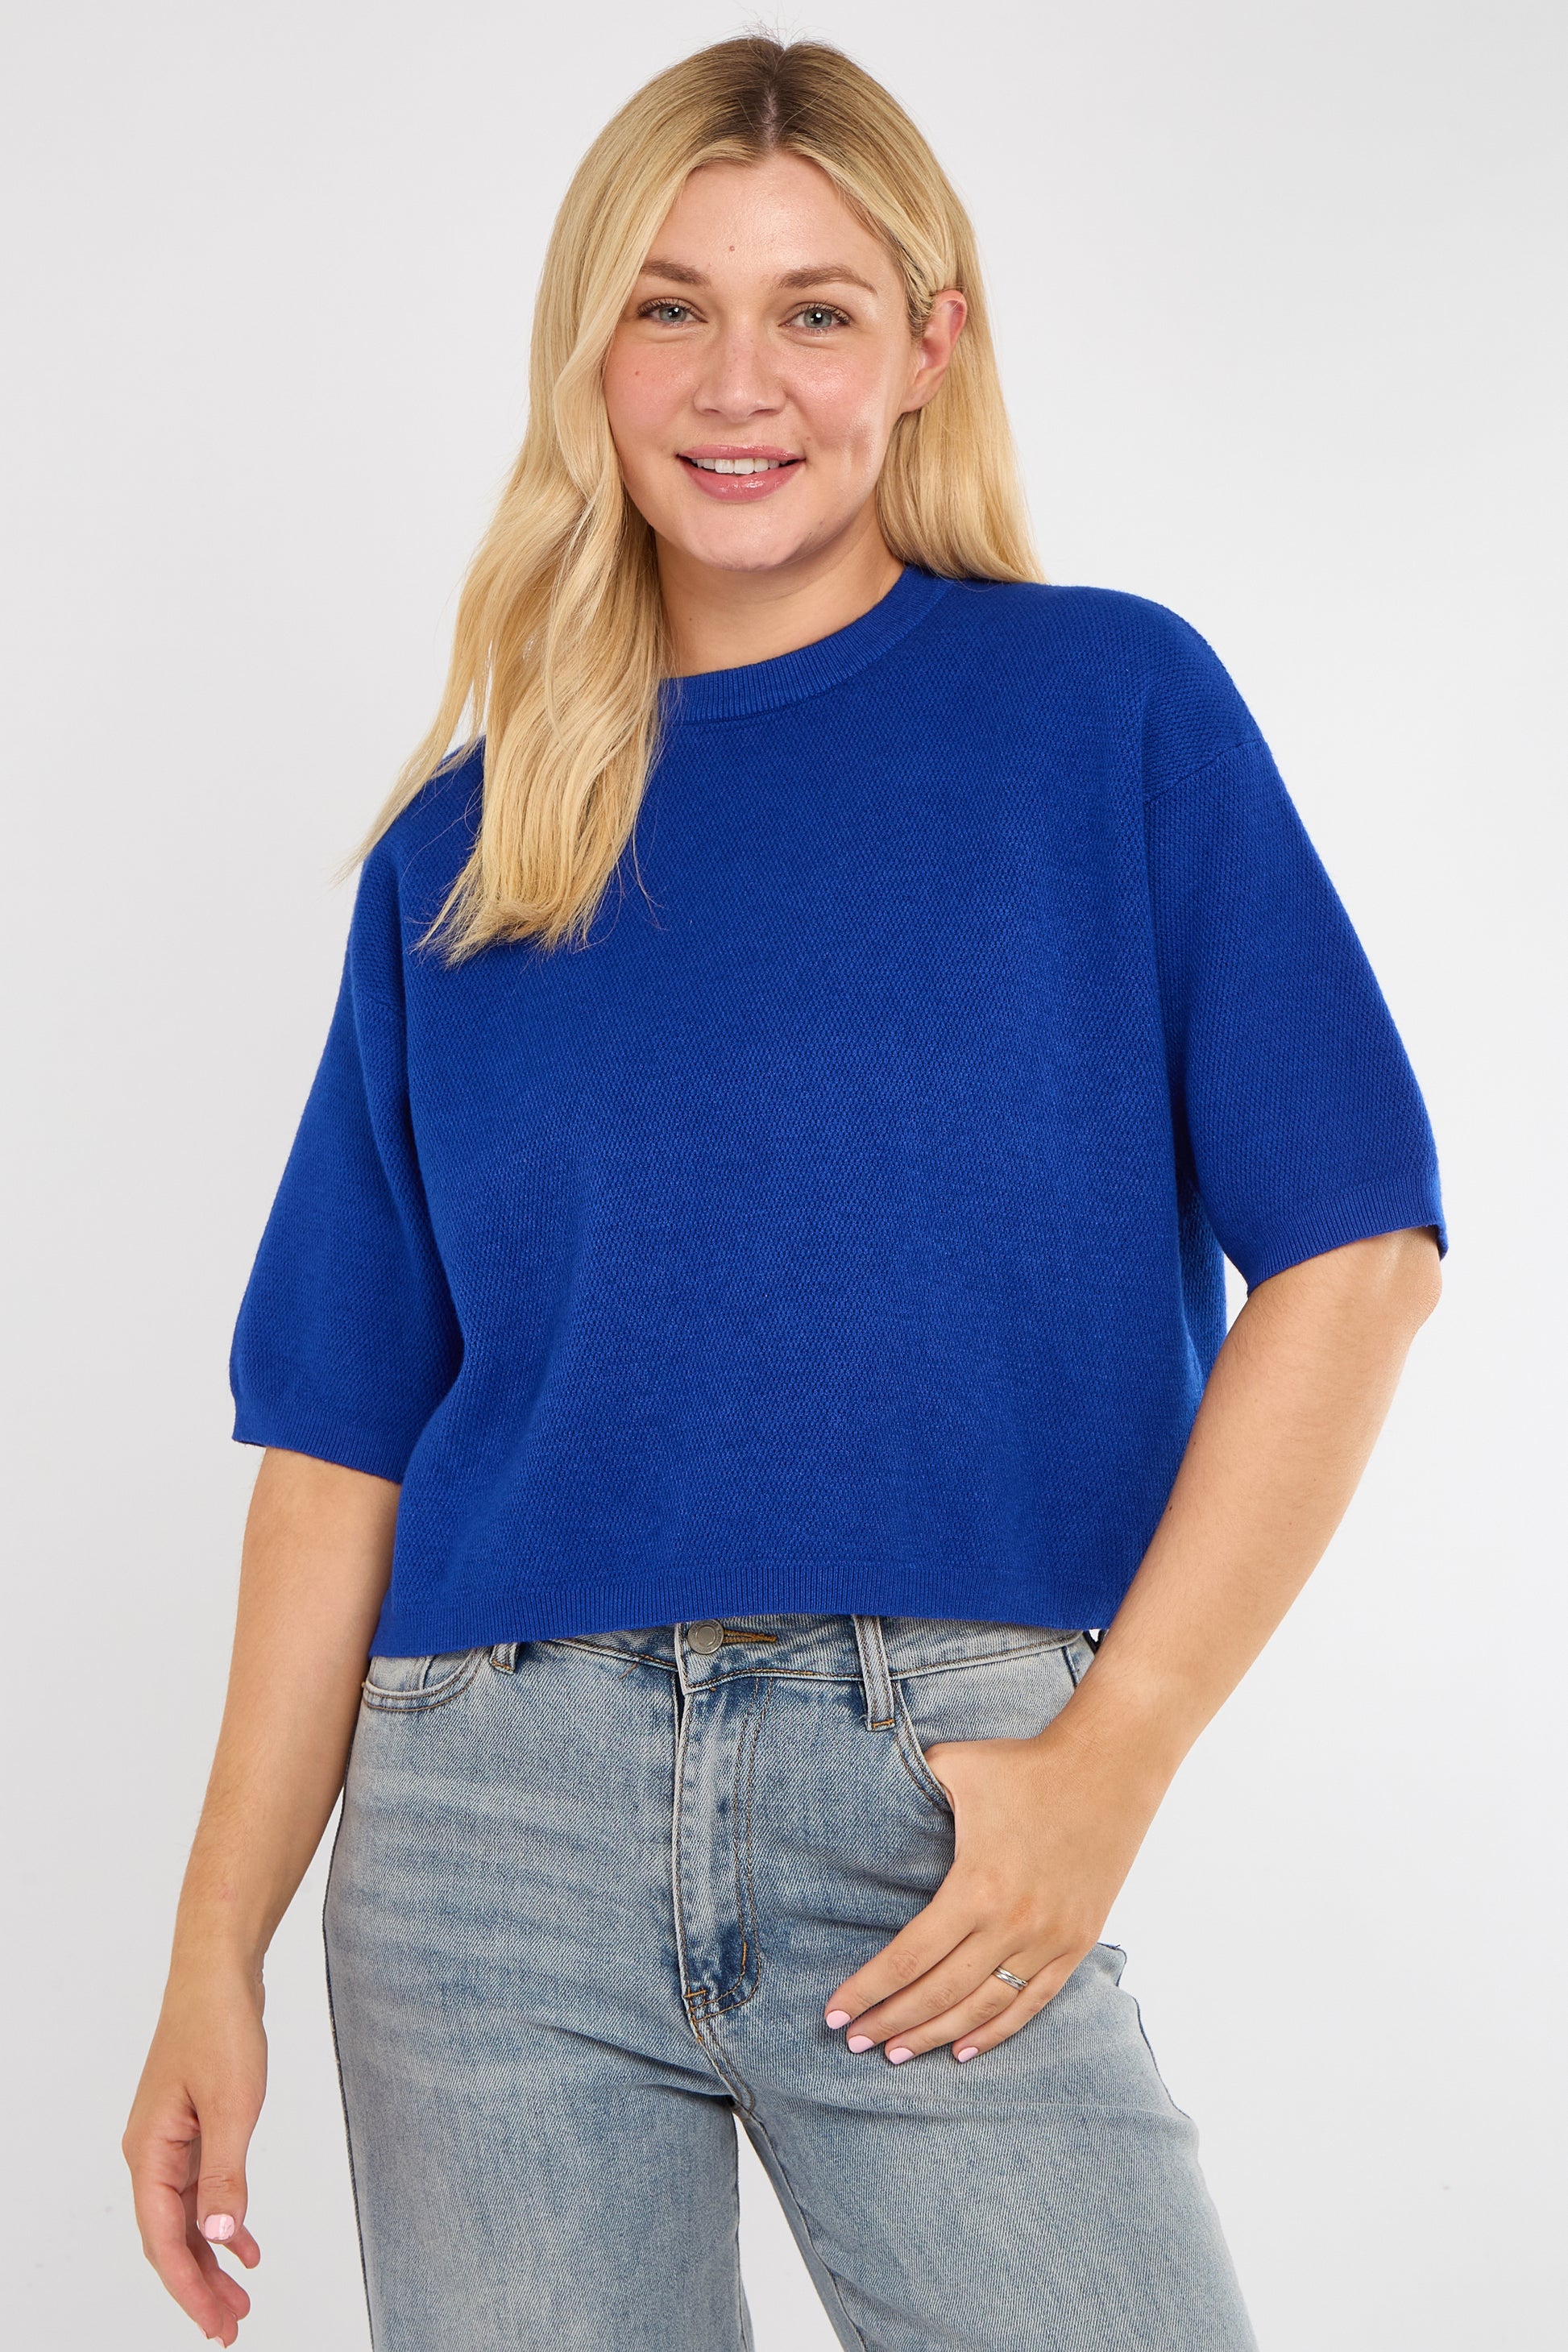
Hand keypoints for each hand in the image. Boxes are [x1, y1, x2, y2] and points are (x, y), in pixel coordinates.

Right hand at [123, 1959, 266, 2345]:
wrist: (219, 1971)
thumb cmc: (219, 2027)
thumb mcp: (232, 2105)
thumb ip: (224, 2177)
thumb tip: (216, 2241)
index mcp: (149, 2152)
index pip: (162, 2240)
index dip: (188, 2289)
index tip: (215, 2327)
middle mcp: (150, 2152)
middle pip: (168, 2238)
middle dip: (198, 2287)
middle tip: (230, 2327)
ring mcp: (169, 2139)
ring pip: (184, 2217)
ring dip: (210, 2259)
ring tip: (239, 2299)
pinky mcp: (191, 2126)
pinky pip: (199, 2190)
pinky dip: (220, 2219)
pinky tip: (244, 2242)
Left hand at [822, 1719, 1168, 2062]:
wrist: (1108, 1769)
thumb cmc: (1024, 1765)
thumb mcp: (954, 1765)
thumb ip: (907, 1785)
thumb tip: (866, 1793)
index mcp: (976, 1887)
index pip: (908, 1957)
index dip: (867, 1990)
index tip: (833, 2012)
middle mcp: (1012, 1925)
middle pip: (938, 1993)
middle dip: (889, 2022)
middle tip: (852, 2040)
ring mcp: (1049, 1940)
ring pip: (982, 2009)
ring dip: (935, 2035)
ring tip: (896, 2052)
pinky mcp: (1077, 1943)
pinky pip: (1032, 2003)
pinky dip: (996, 2032)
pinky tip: (963, 2051)